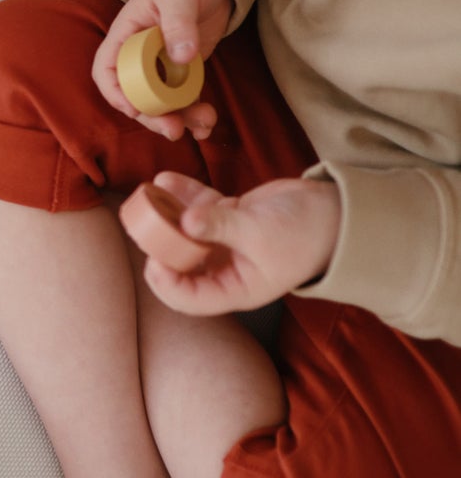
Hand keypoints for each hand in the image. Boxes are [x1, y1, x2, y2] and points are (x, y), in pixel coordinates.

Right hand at [92, 0, 233, 140]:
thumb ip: (179, 23)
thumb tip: (181, 57)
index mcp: (126, 36)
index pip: (106, 69)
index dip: (115, 93)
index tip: (134, 109)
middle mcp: (139, 56)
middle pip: (135, 95)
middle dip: (152, 117)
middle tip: (173, 130)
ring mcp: (161, 67)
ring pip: (161, 103)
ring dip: (179, 119)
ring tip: (202, 126)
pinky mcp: (183, 72)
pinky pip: (184, 99)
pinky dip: (194, 113)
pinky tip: (208, 123)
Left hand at [138, 171, 341, 314]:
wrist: (335, 210)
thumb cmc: (304, 232)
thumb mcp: (260, 231)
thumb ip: (221, 226)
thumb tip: (185, 221)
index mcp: (234, 288)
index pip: (189, 298)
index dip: (166, 283)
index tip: (153, 258)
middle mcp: (224, 269)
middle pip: (179, 264)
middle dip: (158, 244)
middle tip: (143, 222)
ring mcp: (223, 242)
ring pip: (184, 232)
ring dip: (165, 214)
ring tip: (148, 195)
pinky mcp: (226, 217)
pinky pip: (197, 208)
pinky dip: (182, 194)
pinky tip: (165, 179)